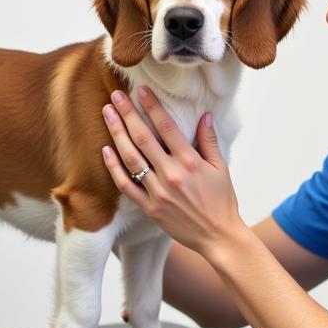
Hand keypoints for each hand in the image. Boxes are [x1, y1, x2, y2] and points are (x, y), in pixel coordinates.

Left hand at [101, 86, 244, 257]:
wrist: (218, 236)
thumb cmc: (222, 201)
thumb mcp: (221, 169)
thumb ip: (210, 141)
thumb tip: (205, 115)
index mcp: (191, 163)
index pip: (167, 128)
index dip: (152, 106)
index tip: (141, 90)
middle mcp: (172, 175)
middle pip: (143, 138)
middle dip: (128, 114)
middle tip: (115, 96)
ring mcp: (158, 192)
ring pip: (131, 158)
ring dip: (117, 134)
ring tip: (107, 114)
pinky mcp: (149, 208)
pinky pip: (126, 186)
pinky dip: (114, 168)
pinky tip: (106, 150)